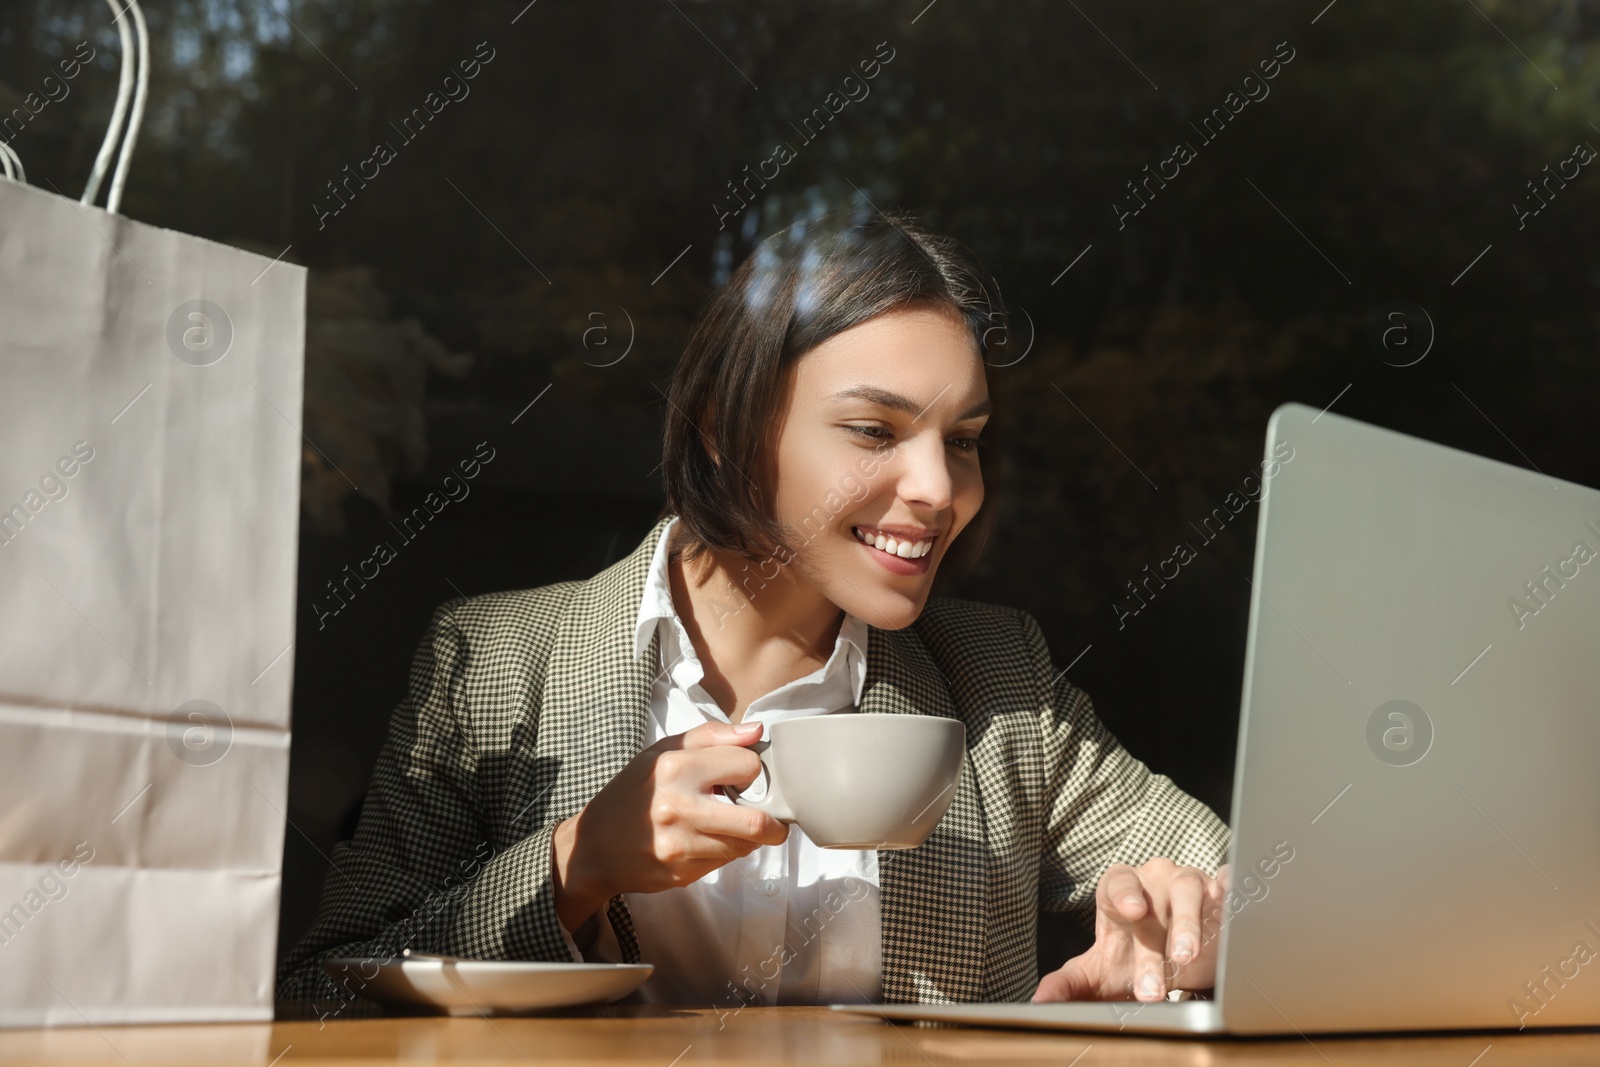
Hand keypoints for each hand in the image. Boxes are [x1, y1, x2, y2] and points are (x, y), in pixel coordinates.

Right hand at [551, 720, 788, 929]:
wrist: (594, 847)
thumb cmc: (633, 794)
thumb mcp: (662, 752)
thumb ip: (711, 736)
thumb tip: (756, 731)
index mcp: (676, 769)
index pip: (747, 766)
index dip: (750, 770)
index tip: (743, 775)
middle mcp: (679, 808)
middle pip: (757, 822)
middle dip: (774, 822)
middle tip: (773, 819)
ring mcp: (680, 846)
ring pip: (744, 846)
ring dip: (748, 838)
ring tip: (732, 826)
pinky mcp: (682, 874)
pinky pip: (723, 863)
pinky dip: (725, 852)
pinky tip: (707, 841)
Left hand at [1032, 858, 1229, 1001]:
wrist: (1177, 956)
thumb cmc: (1132, 955)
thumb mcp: (1100, 972)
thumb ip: (1069, 984)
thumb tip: (1039, 1004)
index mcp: (1121, 892)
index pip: (1117, 881)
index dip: (1123, 892)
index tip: (1129, 910)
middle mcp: (1155, 882)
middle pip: (1153, 903)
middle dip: (1152, 948)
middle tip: (1151, 989)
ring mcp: (1190, 883)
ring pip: (1190, 892)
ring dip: (1188, 924)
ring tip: (1184, 957)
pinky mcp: (1222, 893)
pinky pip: (1228, 882)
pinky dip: (1231, 889)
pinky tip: (1231, 897)